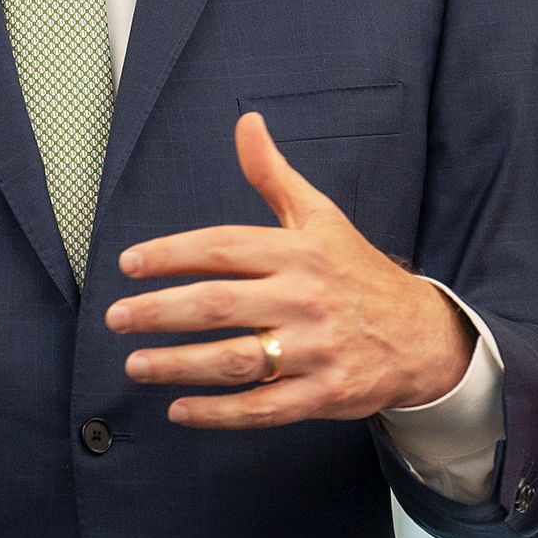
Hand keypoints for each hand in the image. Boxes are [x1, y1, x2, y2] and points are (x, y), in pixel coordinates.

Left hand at [106, 112, 472, 426]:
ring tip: (135, 365)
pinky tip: (179, 410)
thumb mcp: (320, 218)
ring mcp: (317, 349)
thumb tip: (246, 123)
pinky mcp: (326, 393)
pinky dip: (219, 413)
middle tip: (116, 318)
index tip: (129, 264)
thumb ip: (273, 176)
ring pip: (236, 359)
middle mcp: (306, 297)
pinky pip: (264, 407)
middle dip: (161, 312)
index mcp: (299, 251)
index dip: (171, 254)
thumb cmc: (355, 273)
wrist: (421, 334)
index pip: (223, 248)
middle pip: (220, 303)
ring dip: (179, 365)